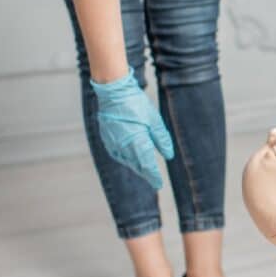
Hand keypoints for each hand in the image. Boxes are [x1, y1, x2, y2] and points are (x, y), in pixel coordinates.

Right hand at [90, 69, 173, 189]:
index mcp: (137, 142)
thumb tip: (169, 155)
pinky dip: (125, 159)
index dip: (153, 176)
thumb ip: (162, 139)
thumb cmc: (136, 103)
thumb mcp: (154, 120)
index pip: (147, 165)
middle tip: (154, 181)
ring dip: (136, 167)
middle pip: (136, 165)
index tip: (159, 184)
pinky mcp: (107, 139)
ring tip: (145, 171)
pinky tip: (131, 159)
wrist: (113, 92)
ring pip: (126, 161)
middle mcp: (123, 146)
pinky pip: (117, 154)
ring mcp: (113, 143)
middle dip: (146, 173)